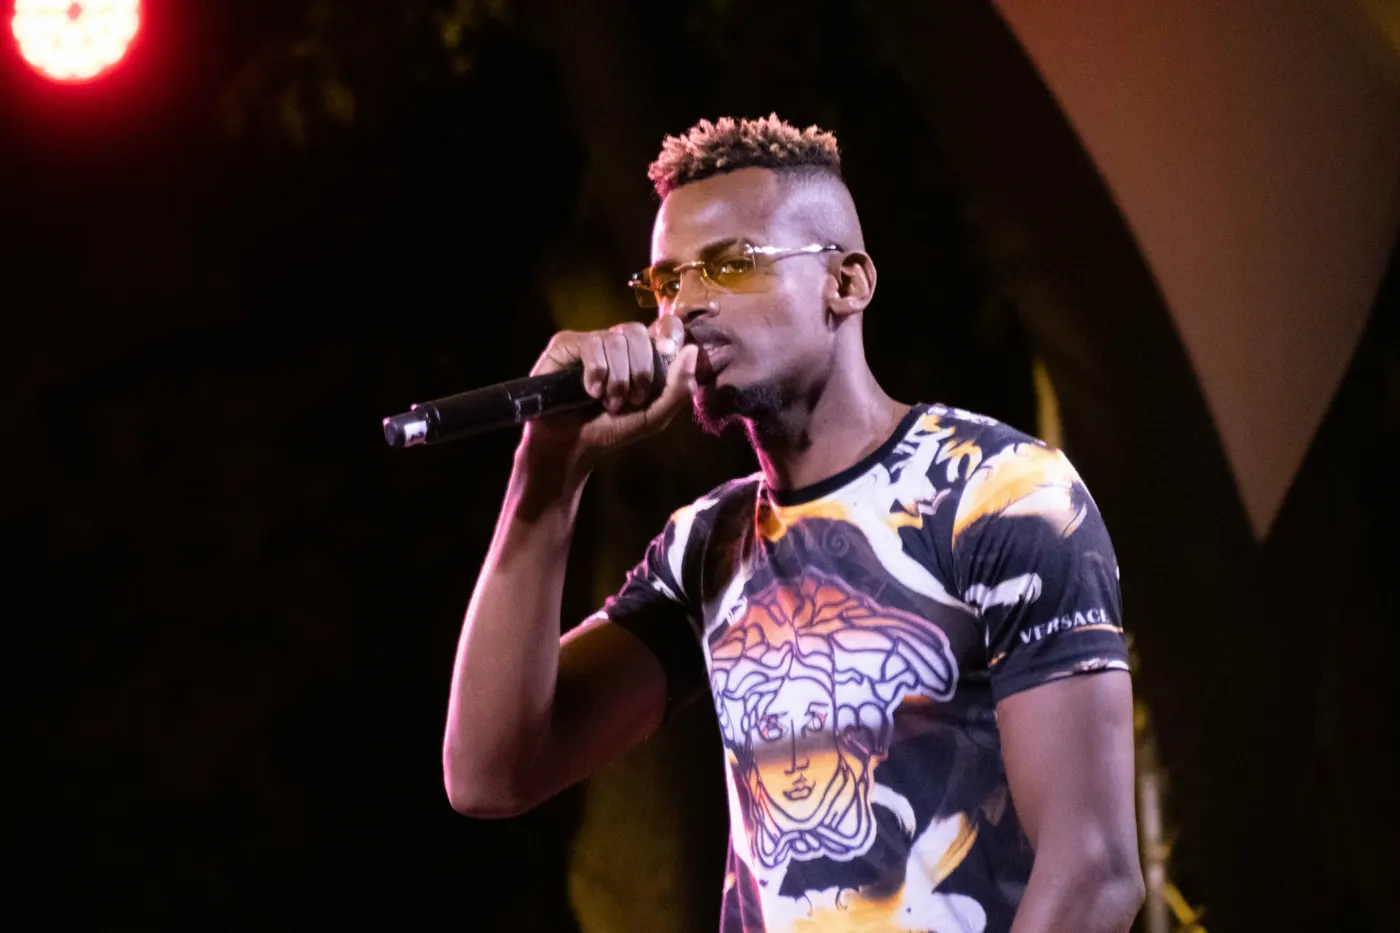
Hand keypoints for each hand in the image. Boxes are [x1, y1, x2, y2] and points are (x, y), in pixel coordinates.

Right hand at [519, 316, 698, 471]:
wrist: (571, 446)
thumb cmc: (610, 430)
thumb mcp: (653, 417)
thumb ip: (677, 389)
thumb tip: (693, 350)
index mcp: (641, 356)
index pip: (663, 326)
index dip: (670, 333)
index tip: (669, 353)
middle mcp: (617, 344)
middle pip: (640, 332)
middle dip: (642, 370)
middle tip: (633, 399)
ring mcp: (591, 342)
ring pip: (617, 338)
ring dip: (618, 378)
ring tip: (609, 401)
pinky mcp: (567, 344)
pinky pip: (592, 344)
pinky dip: (597, 372)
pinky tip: (591, 391)